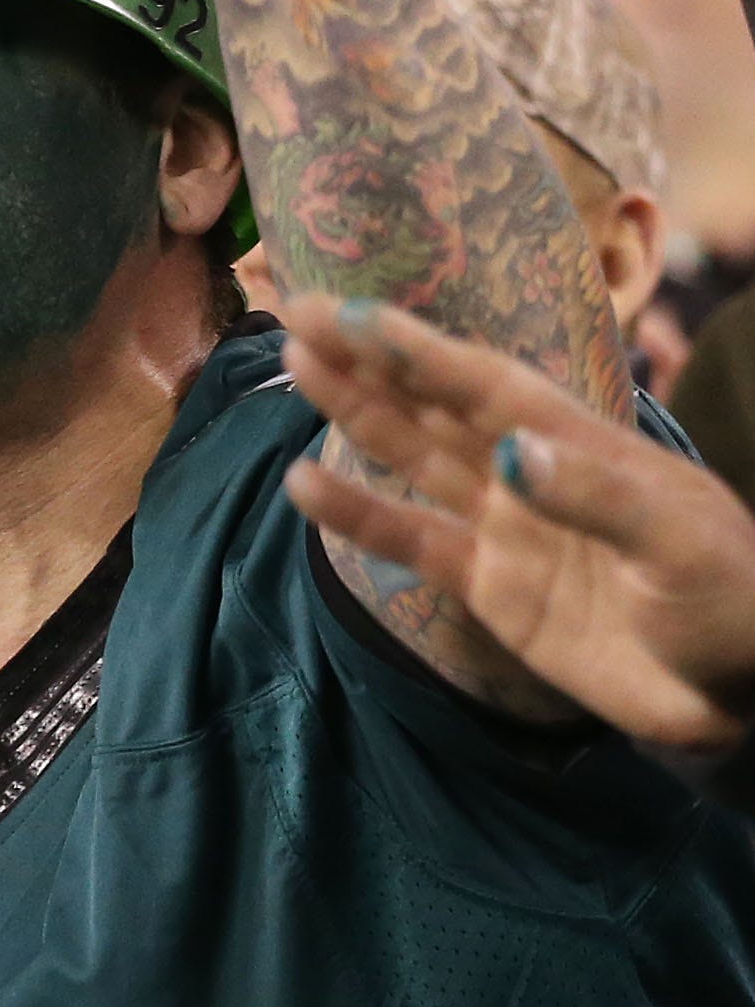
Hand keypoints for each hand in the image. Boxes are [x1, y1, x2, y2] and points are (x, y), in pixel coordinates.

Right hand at [279, 290, 754, 748]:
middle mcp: (535, 473)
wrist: (744, 691)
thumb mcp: (681, 544)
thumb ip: (595, 497)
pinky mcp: (493, 588)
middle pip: (439, 404)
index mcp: (584, 446)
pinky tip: (306, 487)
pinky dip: (360, 515)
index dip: (419, 350)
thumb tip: (508, 454)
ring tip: (297, 369)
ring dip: (359, 413)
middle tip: (301, 315)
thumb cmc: (733, 603)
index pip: (486, 384)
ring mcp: (510, 529)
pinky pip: (412, 542)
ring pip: (417, 457)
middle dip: (373, 359)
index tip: (354, 315)